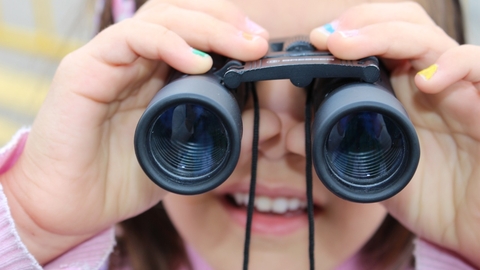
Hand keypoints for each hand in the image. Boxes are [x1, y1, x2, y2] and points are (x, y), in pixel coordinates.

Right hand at [0, 0, 267, 263]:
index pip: (195, 33)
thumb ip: (224, 137)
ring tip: (241, 47)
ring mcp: (109, 60)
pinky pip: (130, 39)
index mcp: (156, 74)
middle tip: (258, 42)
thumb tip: (271, 125)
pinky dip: (169, 43)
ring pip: (160, 18)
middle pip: (182, 15)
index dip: (230, 32)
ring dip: (206, 27)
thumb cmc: (122, 179)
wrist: (69, 206)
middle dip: (226, 22)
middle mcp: (134, 60)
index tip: (262, 49)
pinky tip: (199, 62)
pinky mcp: (85, 69)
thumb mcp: (186, 156)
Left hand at [310, 2, 479, 266]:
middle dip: (361, 22)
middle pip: (402, 25)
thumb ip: (340, 155)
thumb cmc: (433, 198)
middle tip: (326, 37)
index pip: (380, 42)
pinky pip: (479, 67)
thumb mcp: (378, 174)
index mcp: (402, 92)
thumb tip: (294, 137)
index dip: (349, 33)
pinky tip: (424, 82)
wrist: (473, 226)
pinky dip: (454, 65)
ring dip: (387, 34)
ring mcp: (458, 91)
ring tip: (347, 46)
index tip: (316, 41)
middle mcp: (429, 83)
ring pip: (431, 38)